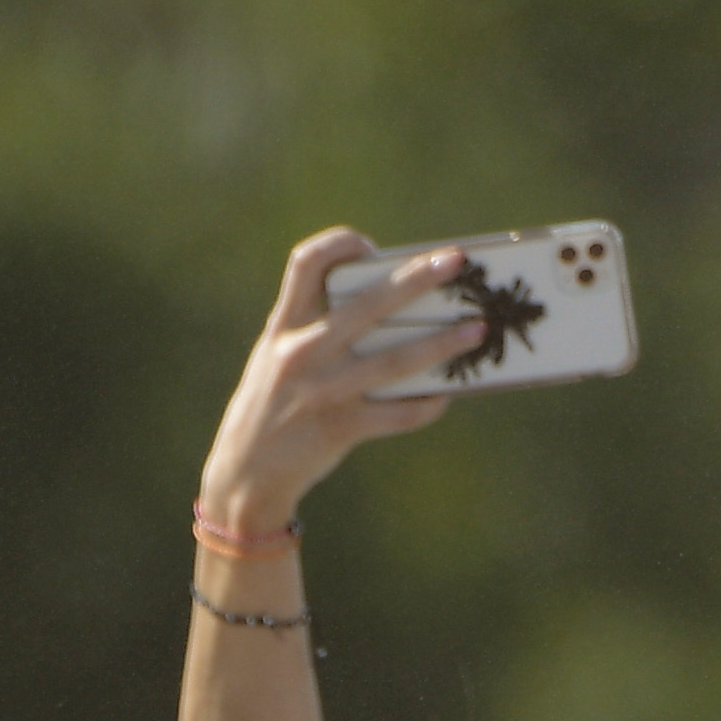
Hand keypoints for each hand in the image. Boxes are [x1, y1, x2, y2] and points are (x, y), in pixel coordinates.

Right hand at [194, 229, 472, 534]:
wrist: (244, 475)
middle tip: (455, 262)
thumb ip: (315, 329)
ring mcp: (322, 392)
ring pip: (394, 360)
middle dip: (416, 279)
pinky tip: (445, 393)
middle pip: (367, 303)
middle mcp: (301, 353)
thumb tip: (391, 307)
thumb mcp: (276, 358)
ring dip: (441, 344)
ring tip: (476, 330)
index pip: (305, 263)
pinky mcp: (340, 429)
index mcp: (283, 327)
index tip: (370, 248)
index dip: (340, 245)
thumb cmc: (272, 406)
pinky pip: (396, 413)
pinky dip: (426, 404)